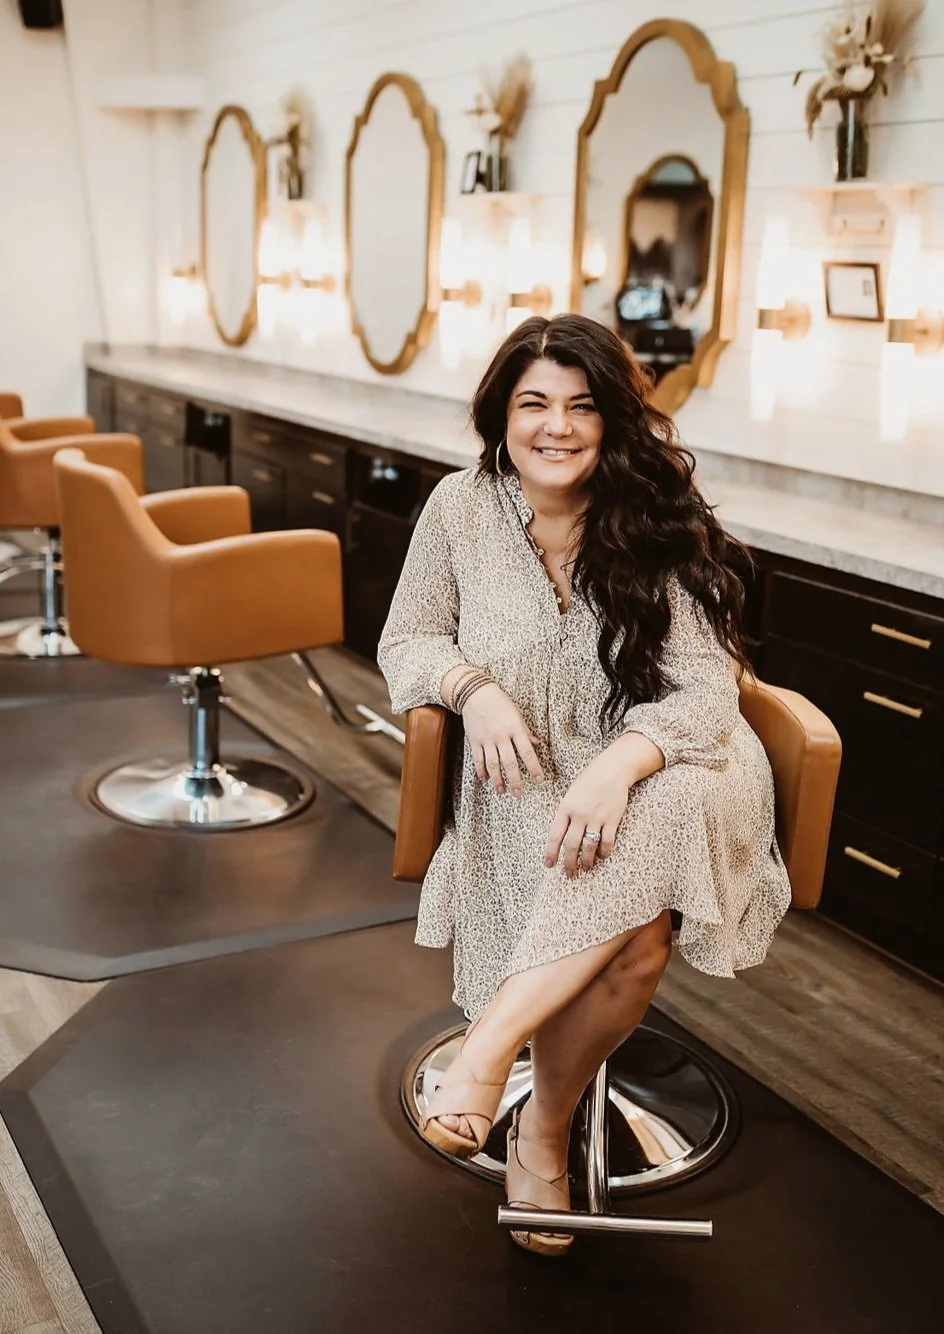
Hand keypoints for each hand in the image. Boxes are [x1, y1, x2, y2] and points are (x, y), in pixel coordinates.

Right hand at [461, 683, 543, 795]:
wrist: (476, 693)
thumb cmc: (499, 702)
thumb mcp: (517, 714)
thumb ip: (526, 731)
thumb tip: (537, 744)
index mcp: (515, 728)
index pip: (527, 752)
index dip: (533, 767)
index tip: (538, 779)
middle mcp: (501, 736)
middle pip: (509, 763)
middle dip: (515, 780)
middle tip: (518, 793)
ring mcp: (487, 739)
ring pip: (493, 764)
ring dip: (498, 780)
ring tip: (502, 791)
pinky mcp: (474, 740)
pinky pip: (478, 759)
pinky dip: (481, 771)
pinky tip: (485, 779)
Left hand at [545, 747, 635, 877]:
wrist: (612, 769)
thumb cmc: (590, 780)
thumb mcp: (571, 794)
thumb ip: (567, 813)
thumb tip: (563, 834)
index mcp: (566, 807)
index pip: (555, 835)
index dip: (551, 853)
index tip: (549, 865)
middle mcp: (580, 815)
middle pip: (571, 845)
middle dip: (568, 863)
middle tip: (569, 874)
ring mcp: (596, 818)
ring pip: (588, 847)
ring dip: (586, 861)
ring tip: (586, 868)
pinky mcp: (612, 820)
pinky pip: (607, 841)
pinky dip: (604, 852)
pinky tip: (601, 856)